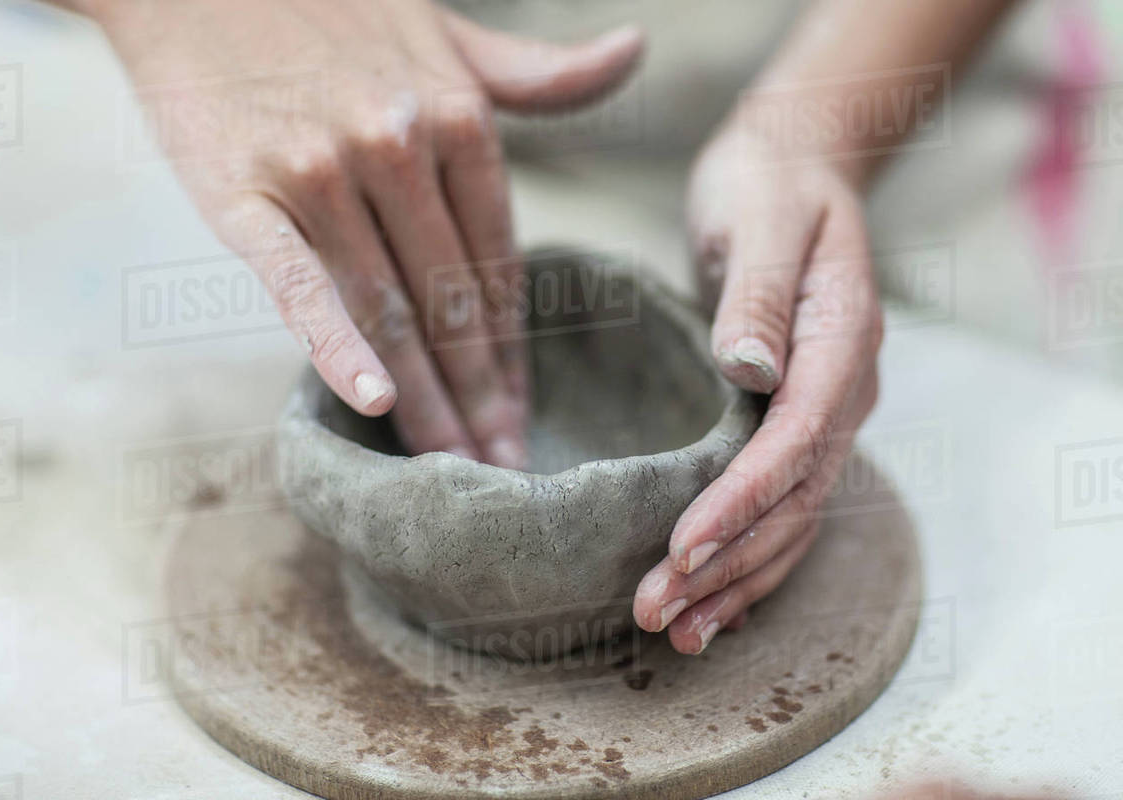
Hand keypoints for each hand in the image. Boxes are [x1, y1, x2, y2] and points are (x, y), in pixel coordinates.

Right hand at [94, 0, 642, 465]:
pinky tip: (371, 403)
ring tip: (450, 468)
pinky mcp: (246, 193)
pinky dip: (336, 346)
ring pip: (389, 310)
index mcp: (458, 118)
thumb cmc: (330, 7)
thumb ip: (536, 71)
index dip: (513, 350)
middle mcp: (400, 148)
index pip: (498, 265)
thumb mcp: (447, 34)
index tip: (523, 413)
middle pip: (452, 303)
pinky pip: (300, 284)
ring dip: (425, 399)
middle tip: (500, 470)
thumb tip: (632, 54)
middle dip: (480, 396)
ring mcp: (324, 172)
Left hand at [633, 121, 882, 652]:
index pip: (797, 438)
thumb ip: (759, 293)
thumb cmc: (769, 184)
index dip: (743, 499)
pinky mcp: (796, 423)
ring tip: (675, 631)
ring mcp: (827, 411)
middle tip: (655, 612)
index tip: (683, 546)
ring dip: (736, 580)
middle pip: (794, 498)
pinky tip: (708, 602)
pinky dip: (747, 559)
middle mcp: (844, 388)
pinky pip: (782, 505)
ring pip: (792, 518)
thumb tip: (751, 369)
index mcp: (842, 338)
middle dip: (727, 562)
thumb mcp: (760, 216)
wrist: (794, 170)